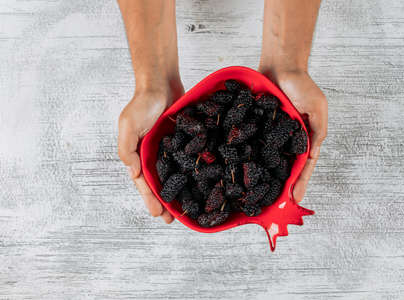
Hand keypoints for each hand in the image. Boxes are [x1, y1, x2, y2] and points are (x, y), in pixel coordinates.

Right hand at [118, 82, 183, 222]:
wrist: (161, 82)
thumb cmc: (142, 103)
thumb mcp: (128, 126)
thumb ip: (126, 150)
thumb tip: (133, 175)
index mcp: (137, 155)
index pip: (143, 183)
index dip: (150, 199)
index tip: (158, 215)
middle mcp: (152, 155)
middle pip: (158, 183)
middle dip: (164, 202)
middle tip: (172, 220)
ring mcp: (168, 149)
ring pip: (173, 176)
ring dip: (177, 192)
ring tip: (185, 209)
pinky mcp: (182, 142)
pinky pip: (185, 161)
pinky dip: (189, 173)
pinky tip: (198, 183)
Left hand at [260, 68, 327, 202]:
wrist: (280, 65)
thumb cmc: (302, 86)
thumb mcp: (317, 110)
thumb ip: (315, 133)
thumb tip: (311, 158)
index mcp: (305, 138)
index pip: (303, 165)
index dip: (300, 182)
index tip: (294, 199)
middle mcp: (287, 139)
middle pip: (284, 166)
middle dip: (280, 184)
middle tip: (274, 204)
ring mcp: (271, 134)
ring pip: (267, 159)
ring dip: (264, 175)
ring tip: (257, 193)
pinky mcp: (256, 126)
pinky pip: (252, 143)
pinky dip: (248, 155)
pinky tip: (243, 168)